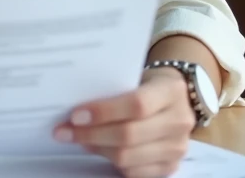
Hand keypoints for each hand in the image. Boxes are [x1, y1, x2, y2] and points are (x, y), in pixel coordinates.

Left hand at [53, 68, 194, 177]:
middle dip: (91, 134)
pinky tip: (98, 150)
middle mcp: (178, 121)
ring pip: (128, 157)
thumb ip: (114, 89)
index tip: (75, 115)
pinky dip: (111, 163)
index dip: (104, 112)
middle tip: (65, 131)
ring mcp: (177, 147)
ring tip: (78, 139)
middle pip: (129, 135)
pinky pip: (134, 172)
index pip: (137, 105)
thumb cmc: (149, 84)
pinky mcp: (170, 166)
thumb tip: (76, 108)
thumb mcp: (137, 76)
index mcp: (171, 91)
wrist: (179, 99)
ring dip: (97, 149)